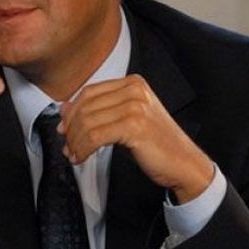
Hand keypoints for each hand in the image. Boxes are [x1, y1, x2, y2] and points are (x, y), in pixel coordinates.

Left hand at [58, 74, 213, 201]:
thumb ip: (99, 111)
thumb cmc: (156, 144)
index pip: (89, 92)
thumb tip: (64, 109)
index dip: (72, 111)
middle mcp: (134, 90)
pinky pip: (95, 136)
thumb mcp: (125, 121)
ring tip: (74, 154)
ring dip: (75, 142)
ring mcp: (135, 107)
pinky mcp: (134, 126)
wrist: (185, 164)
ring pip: (88, 122)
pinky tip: (81, 157)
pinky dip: (83, 149)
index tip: (63, 127)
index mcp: (133, 84)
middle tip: (67, 146)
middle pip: (86, 106)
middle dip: (71, 129)